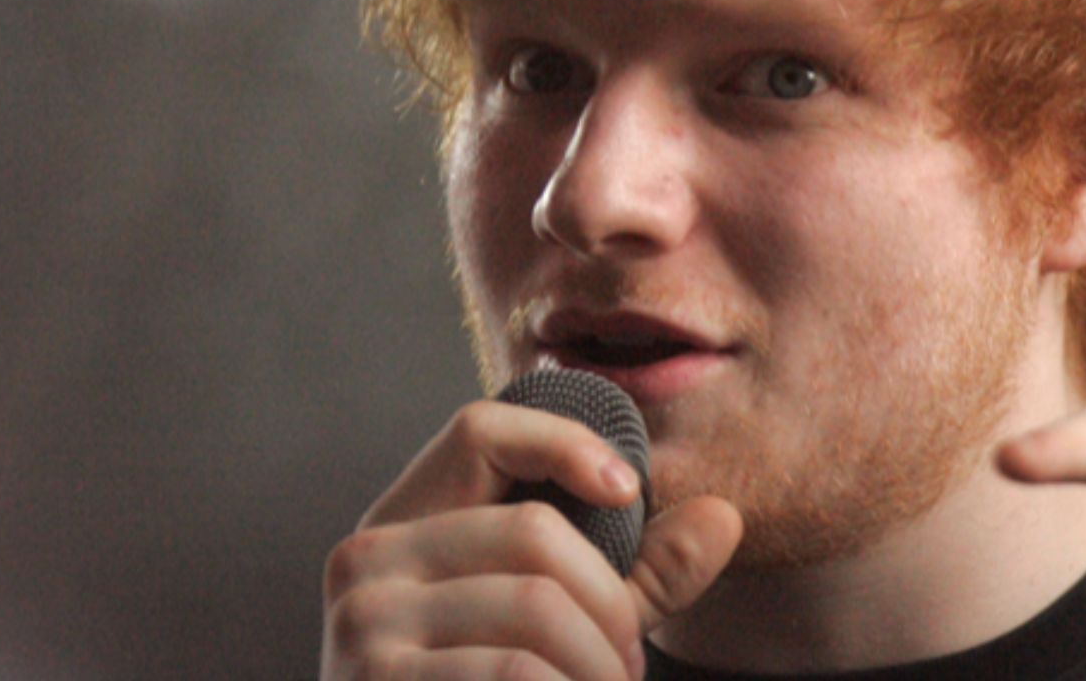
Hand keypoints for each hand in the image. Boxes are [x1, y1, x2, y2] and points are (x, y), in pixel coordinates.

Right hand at [322, 399, 742, 679]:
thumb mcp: (570, 629)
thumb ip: (639, 575)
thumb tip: (724, 515)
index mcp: (403, 527)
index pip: (479, 430)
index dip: (562, 443)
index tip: (629, 489)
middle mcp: (365, 560)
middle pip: (532, 529)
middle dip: (612, 603)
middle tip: (629, 667)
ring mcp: (361, 623)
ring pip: (536, 606)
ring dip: (600, 665)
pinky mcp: (376, 678)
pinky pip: (515, 670)